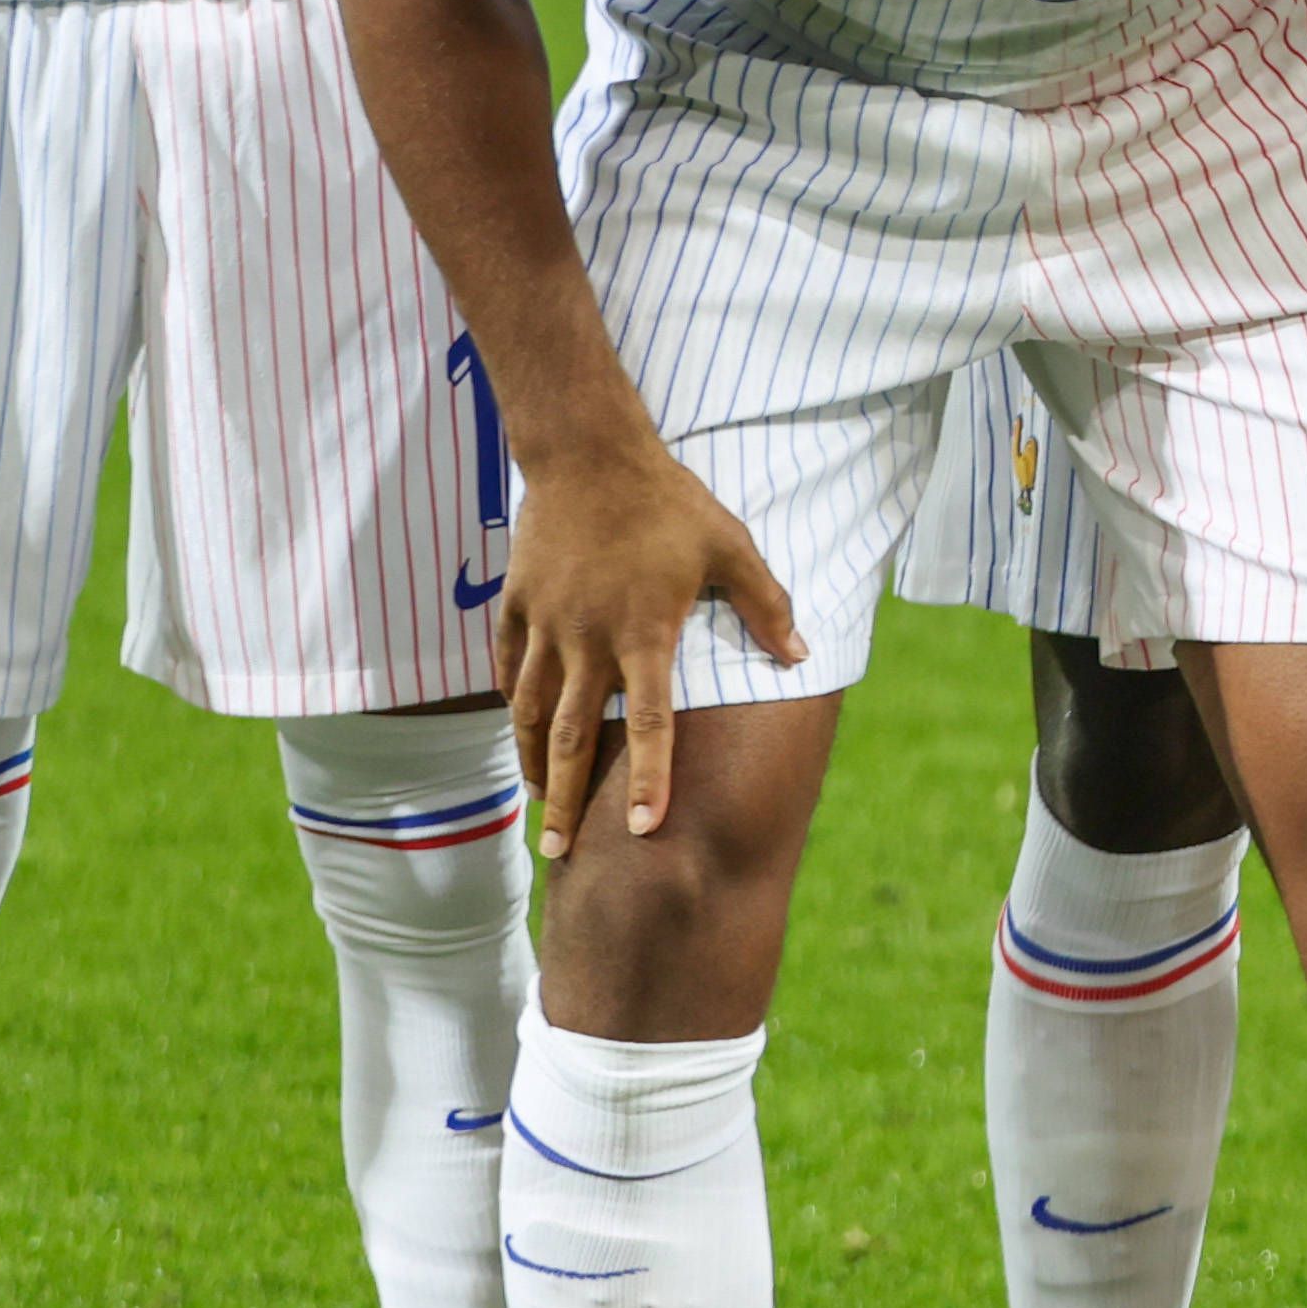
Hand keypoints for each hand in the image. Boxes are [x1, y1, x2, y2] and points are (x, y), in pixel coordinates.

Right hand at [507, 445, 799, 849]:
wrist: (588, 453)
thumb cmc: (669, 502)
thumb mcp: (731, 546)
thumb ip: (765, 605)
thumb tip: (800, 655)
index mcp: (644, 633)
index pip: (647, 724)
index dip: (647, 779)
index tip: (642, 829)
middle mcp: (588, 639)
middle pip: (570, 738)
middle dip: (565, 802)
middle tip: (557, 854)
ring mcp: (545, 624)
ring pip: (527, 712)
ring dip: (532, 764)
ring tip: (539, 804)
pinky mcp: (515, 606)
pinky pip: (506, 669)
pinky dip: (508, 707)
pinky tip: (517, 736)